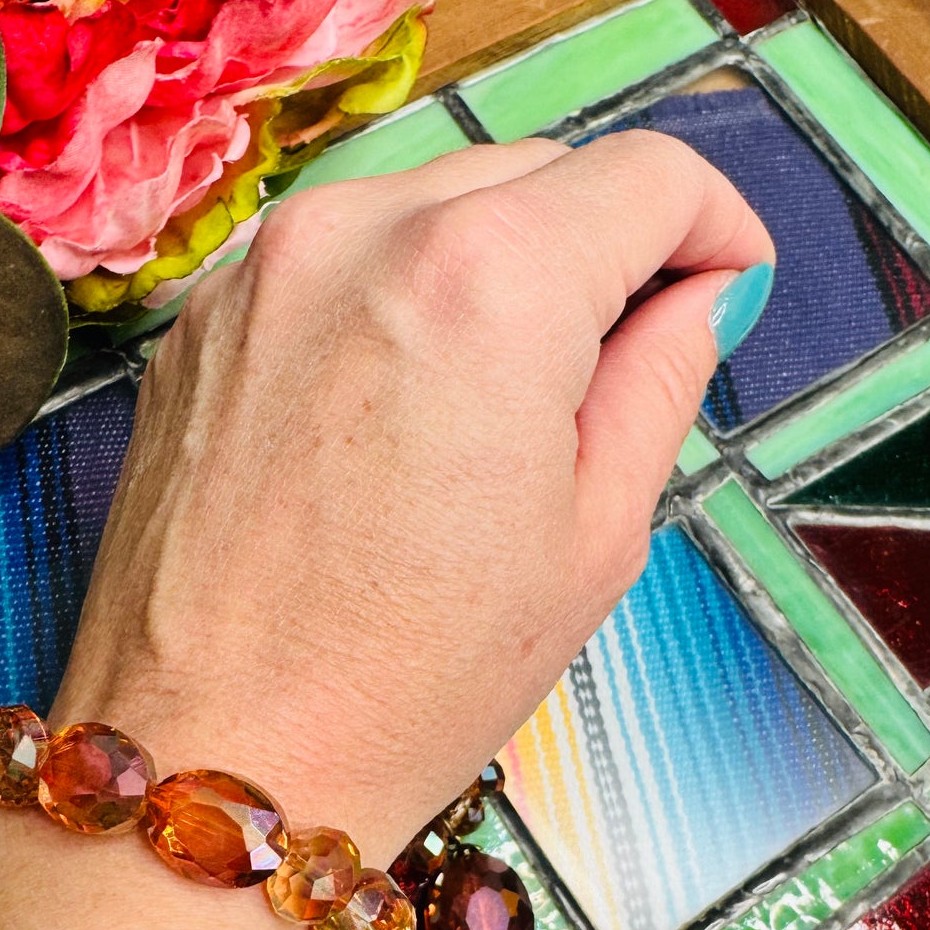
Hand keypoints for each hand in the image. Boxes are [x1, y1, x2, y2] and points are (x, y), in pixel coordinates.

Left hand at [59, 131, 772, 865]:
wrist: (213, 758)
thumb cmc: (408, 680)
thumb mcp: (593, 539)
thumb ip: (660, 382)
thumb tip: (698, 299)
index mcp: (489, 279)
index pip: (647, 176)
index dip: (714, 224)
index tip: (727, 279)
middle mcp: (364, 231)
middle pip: (538, 171)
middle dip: (605, 242)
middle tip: (627, 355)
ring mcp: (264, 265)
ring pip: (430, 199)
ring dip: (498, 259)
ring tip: (507, 395)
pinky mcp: (202, 315)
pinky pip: (336, 255)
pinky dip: (396, 291)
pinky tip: (404, 406)